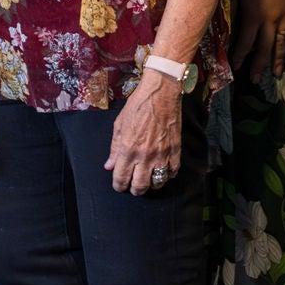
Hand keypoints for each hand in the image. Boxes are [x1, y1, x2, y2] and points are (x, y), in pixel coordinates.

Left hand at [106, 71, 182, 193]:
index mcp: (128, 149)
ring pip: (158, 182)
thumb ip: (114, 148)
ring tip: (148, 180)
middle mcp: (145, 155)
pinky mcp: (175, 150)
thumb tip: (109, 166)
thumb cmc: (137, 106)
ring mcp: (162, 154)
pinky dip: (168, 175)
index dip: (119, 186)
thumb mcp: (119, 125)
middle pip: (140, 186)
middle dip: (135, 190)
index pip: (122, 178)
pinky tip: (163, 171)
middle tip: (133, 188)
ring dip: (152, 184)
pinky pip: (173, 171)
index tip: (119, 186)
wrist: (160, 93)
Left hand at [229, 0, 284, 80]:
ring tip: (279, 73)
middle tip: (257, 80)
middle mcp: (270, 19)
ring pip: (283, 40)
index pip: (245, 42)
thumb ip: (234, 8)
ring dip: (280, 58)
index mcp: (253, 16)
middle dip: (259, 65)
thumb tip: (229, 24)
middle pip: (264, 47)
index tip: (237, 67)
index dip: (241, 56)